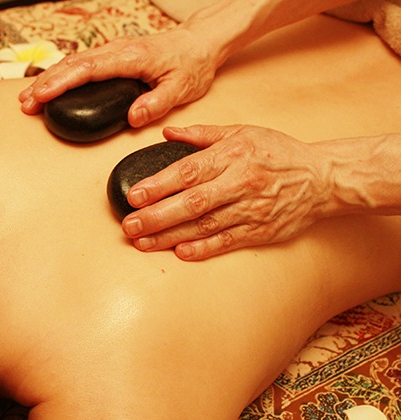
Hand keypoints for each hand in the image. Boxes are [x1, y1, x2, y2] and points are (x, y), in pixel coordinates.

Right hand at [18, 26, 219, 127]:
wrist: (199, 43)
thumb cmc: (191, 65)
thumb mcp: (182, 88)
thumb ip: (157, 103)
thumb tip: (134, 117)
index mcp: (131, 58)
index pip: (89, 69)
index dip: (62, 82)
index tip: (42, 95)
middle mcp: (118, 50)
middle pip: (73, 64)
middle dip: (45, 83)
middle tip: (25, 103)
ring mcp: (113, 50)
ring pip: (73, 62)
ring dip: (49, 79)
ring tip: (28, 98)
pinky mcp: (112, 55)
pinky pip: (80, 62)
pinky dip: (61, 74)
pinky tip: (49, 86)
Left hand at [121, 125, 331, 259]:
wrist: (322, 178)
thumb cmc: (278, 153)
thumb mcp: (242, 132)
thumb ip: (202, 135)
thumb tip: (167, 133)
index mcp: (233, 155)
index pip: (188, 171)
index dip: (158, 185)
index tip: (134, 196)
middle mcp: (240, 183)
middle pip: (192, 203)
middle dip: (157, 216)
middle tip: (130, 225)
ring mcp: (251, 209)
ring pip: (205, 226)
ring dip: (171, 236)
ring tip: (143, 242)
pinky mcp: (261, 230)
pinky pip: (227, 242)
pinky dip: (204, 249)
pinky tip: (180, 253)